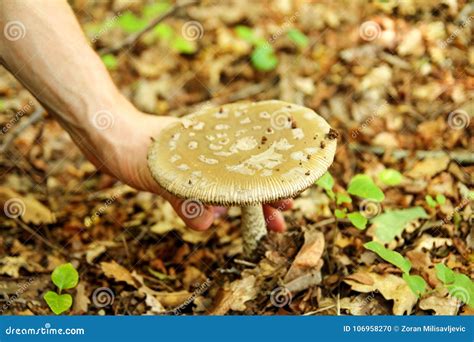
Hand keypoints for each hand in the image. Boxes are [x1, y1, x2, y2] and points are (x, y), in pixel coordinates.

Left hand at [87, 108, 292, 231]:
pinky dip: (207, 210)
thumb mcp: (163, 171)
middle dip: (262, 200)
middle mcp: (210, 157)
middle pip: (243, 179)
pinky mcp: (178, 180)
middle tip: (278, 222)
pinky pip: (200, 198)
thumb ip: (185, 198)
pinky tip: (212, 219)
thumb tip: (210, 222)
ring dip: (239, 208)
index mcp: (215, 146)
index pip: (252, 165)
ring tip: (254, 223)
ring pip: (225, 190)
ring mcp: (195, 169)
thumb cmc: (137, 143)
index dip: (270, 183)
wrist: (106, 136)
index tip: (287, 199)